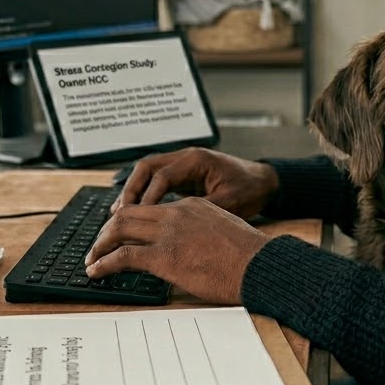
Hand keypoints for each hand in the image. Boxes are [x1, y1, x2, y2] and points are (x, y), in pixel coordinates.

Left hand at [85, 197, 271, 304]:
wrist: (259, 265)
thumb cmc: (249, 256)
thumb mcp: (223, 232)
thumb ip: (202, 233)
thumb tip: (191, 249)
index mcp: (191, 206)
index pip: (151, 208)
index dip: (130, 221)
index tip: (121, 234)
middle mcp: (176, 214)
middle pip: (128, 213)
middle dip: (107, 229)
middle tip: (98, 244)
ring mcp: (168, 234)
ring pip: (119, 229)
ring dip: (100, 244)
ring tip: (91, 259)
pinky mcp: (164, 256)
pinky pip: (122, 256)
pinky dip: (104, 263)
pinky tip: (96, 272)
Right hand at [112, 147, 278, 219]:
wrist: (266, 182)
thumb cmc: (251, 190)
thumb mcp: (230, 202)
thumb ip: (202, 211)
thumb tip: (175, 227)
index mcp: (197, 160)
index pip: (162, 176)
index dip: (146, 197)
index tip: (135, 218)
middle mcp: (186, 157)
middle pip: (146, 168)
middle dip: (130, 191)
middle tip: (118, 216)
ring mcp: (183, 164)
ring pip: (147, 173)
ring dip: (133, 192)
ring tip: (118, 215)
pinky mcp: (183, 174)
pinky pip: (156, 181)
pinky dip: (144, 195)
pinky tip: (136, 213)